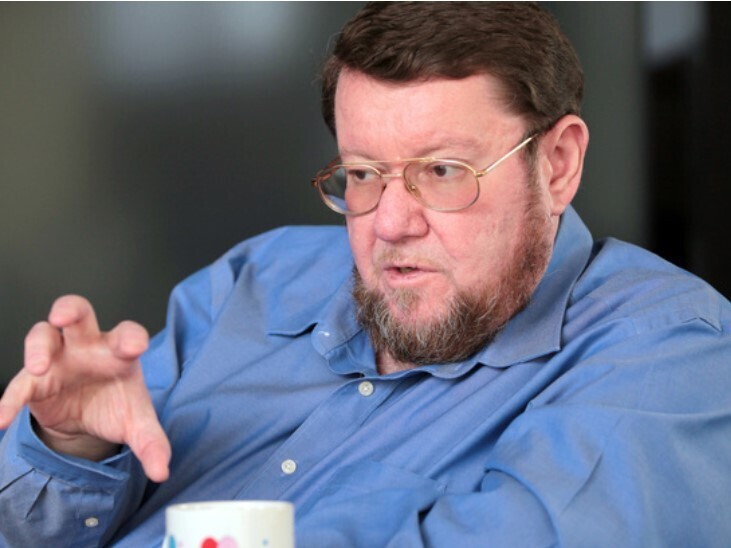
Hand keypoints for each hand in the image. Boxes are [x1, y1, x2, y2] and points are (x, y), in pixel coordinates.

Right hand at [0, 295, 170, 481]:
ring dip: (37, 347)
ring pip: (42, 335)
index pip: (128, 334)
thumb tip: (162, 470)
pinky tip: (2, 419)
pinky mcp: (34, 381)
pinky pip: (18, 384)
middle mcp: (87, 346)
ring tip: (37, 368)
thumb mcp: (137, 424)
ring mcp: (58, 358)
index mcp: (119, 351)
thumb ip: (152, 444)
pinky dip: (9, 399)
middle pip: (78, 313)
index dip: (131, 337)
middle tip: (64, 316)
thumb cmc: (116, 404)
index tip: (135, 346)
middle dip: (69, 309)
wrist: (88, 418)